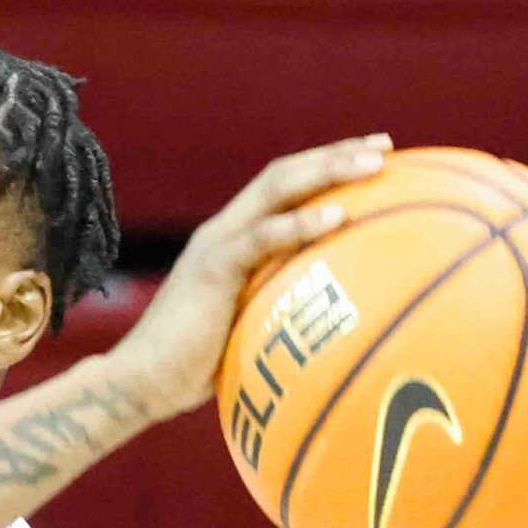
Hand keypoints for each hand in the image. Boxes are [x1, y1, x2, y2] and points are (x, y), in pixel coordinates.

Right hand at [111, 134, 391, 418]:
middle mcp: (223, 231)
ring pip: (276, 190)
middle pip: (284, 174)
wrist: (141, 382)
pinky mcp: (212, 269)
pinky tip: (339, 216)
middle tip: (386, 145)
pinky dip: (301, 224)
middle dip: (337, 155)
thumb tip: (332, 325)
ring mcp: (215, 246)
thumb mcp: (248, 329)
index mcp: (231, 241)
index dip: (326, 166)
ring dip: (329, 171)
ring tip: (375, 165)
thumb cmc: (195, 371)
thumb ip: (278, 311)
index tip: (374, 156)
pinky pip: (262, 239)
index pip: (282, 187)